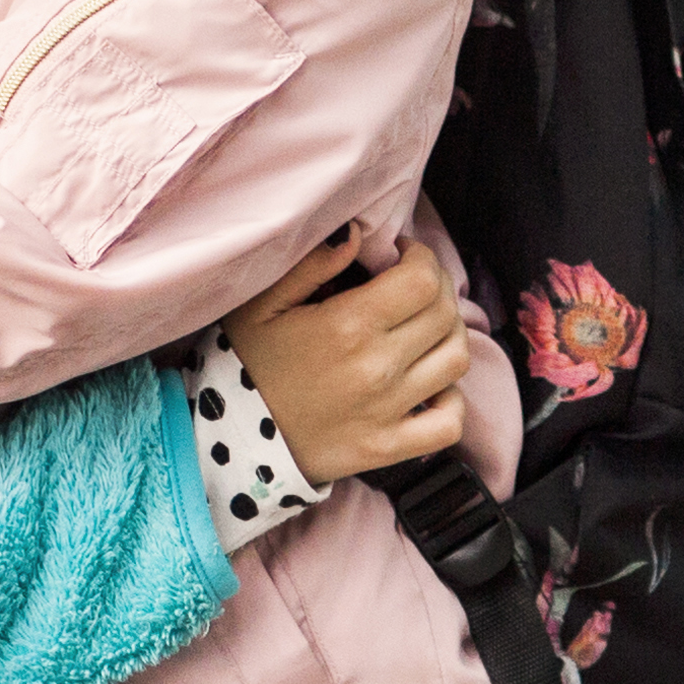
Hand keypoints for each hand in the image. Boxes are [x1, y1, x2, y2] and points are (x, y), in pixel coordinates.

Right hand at [228, 232, 476, 482]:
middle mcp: (378, 368)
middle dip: (437, 288)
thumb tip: (356, 236)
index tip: (404, 256)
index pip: (423, 280)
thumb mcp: (261, 303)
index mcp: (349, 326)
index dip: (423, 258)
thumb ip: (312, 264)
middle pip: (444, 314)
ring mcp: (388, 412)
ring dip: (449, 335)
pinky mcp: (388, 448)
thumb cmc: (243, 364)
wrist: (227, 439)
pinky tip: (431, 385)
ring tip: (425, 328)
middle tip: (413, 286)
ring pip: (456, 360)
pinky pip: (448, 425)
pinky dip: (452, 402)